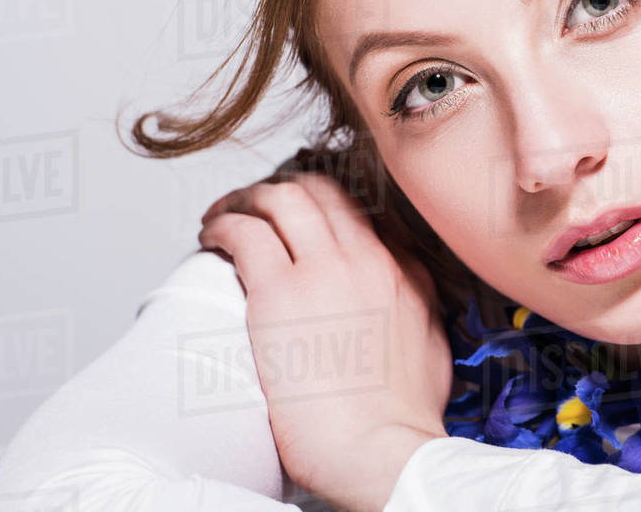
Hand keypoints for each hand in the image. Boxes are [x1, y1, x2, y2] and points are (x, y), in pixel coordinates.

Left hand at [198, 169, 453, 511]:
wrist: (384, 450)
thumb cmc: (400, 420)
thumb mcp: (430, 350)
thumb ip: (415, 313)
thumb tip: (401, 306)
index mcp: (404, 274)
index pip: (361, 215)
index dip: (324, 211)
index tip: (300, 223)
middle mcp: (368, 259)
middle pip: (323, 191)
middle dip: (284, 189)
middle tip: (257, 205)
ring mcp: (325, 270)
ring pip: (282, 197)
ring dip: (248, 198)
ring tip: (225, 213)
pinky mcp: (279, 293)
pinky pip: (244, 233)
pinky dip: (222, 225)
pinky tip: (210, 235)